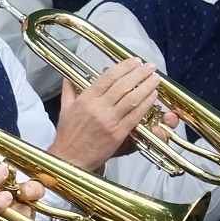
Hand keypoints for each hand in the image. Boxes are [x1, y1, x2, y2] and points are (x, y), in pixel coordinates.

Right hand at [51, 57, 160, 171]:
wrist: (70, 159)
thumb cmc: (68, 136)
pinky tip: (152, 96)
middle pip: (123, 85)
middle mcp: (98, 107)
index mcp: (85, 99)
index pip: (108, 77)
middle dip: (139, 73)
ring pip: (132, 98)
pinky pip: (135, 115)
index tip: (134, 61)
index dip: (124, 67)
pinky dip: (146, 103)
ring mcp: (109, 120)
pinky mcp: (118, 133)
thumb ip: (69, 91)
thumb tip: (69, 78)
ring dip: (146, 86)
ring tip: (155, 78)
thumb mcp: (64, 109)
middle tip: (150, 66)